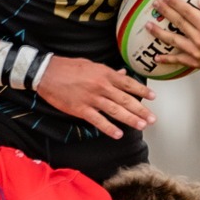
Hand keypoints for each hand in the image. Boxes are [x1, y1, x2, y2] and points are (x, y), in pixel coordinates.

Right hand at [34, 56, 152, 139]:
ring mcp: (91, 98)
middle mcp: (101, 86)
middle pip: (125, 99)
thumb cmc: (68, 67)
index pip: (128, 83)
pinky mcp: (80, 109)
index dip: (142, 91)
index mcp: (104, 74)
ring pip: (115, 111)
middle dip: (141, 110)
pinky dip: (109, 128)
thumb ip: (108, 72)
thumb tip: (122, 74)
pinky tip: (118, 134)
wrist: (46, 73)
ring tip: (142, 126)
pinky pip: (98, 120)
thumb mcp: (90, 65)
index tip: (153, 97)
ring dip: (130, 119)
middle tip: (153, 118)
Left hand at [149, 0, 199, 71]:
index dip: (175, 3)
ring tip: (148, 26)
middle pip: (178, 23)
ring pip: (174, 41)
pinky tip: (157, 57)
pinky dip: (167, 60)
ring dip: (159, 33)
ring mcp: (198, 53)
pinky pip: (179, 61)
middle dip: (165, 13)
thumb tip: (198, 2)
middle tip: (155, 5)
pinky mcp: (198, 62)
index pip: (186, 12)